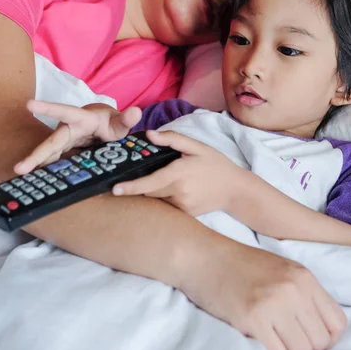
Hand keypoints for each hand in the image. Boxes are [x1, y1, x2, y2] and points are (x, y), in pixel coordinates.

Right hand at [14, 100, 140, 173]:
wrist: (105, 128)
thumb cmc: (111, 123)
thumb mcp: (120, 123)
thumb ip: (127, 120)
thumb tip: (137, 113)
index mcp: (81, 119)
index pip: (64, 112)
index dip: (48, 108)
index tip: (29, 104)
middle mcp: (68, 130)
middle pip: (51, 142)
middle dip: (36, 154)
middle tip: (20, 166)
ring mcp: (64, 142)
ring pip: (48, 153)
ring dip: (35, 164)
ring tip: (20, 173)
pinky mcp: (63, 152)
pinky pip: (52, 161)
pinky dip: (44, 169)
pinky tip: (33, 178)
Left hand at [113, 129, 239, 215]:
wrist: (236, 190)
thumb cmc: (216, 165)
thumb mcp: (198, 147)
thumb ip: (172, 139)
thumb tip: (149, 135)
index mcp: (179, 174)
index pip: (149, 182)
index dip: (131, 187)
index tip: (115, 189)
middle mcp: (178, 193)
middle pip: (149, 191)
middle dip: (138, 185)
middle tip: (129, 178)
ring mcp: (182, 206)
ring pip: (157, 199)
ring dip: (152, 191)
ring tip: (163, 180)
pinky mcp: (185, 215)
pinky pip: (167, 206)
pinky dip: (164, 198)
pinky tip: (174, 190)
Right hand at [180, 235, 346, 349]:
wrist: (201, 257)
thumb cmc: (237, 265)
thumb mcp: (280, 269)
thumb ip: (303, 294)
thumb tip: (319, 332)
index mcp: (304, 277)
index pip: (337, 324)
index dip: (323, 336)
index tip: (303, 335)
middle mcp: (293, 290)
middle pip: (319, 342)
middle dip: (301, 345)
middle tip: (279, 335)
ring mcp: (273, 304)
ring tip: (265, 334)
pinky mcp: (251, 319)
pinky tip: (252, 336)